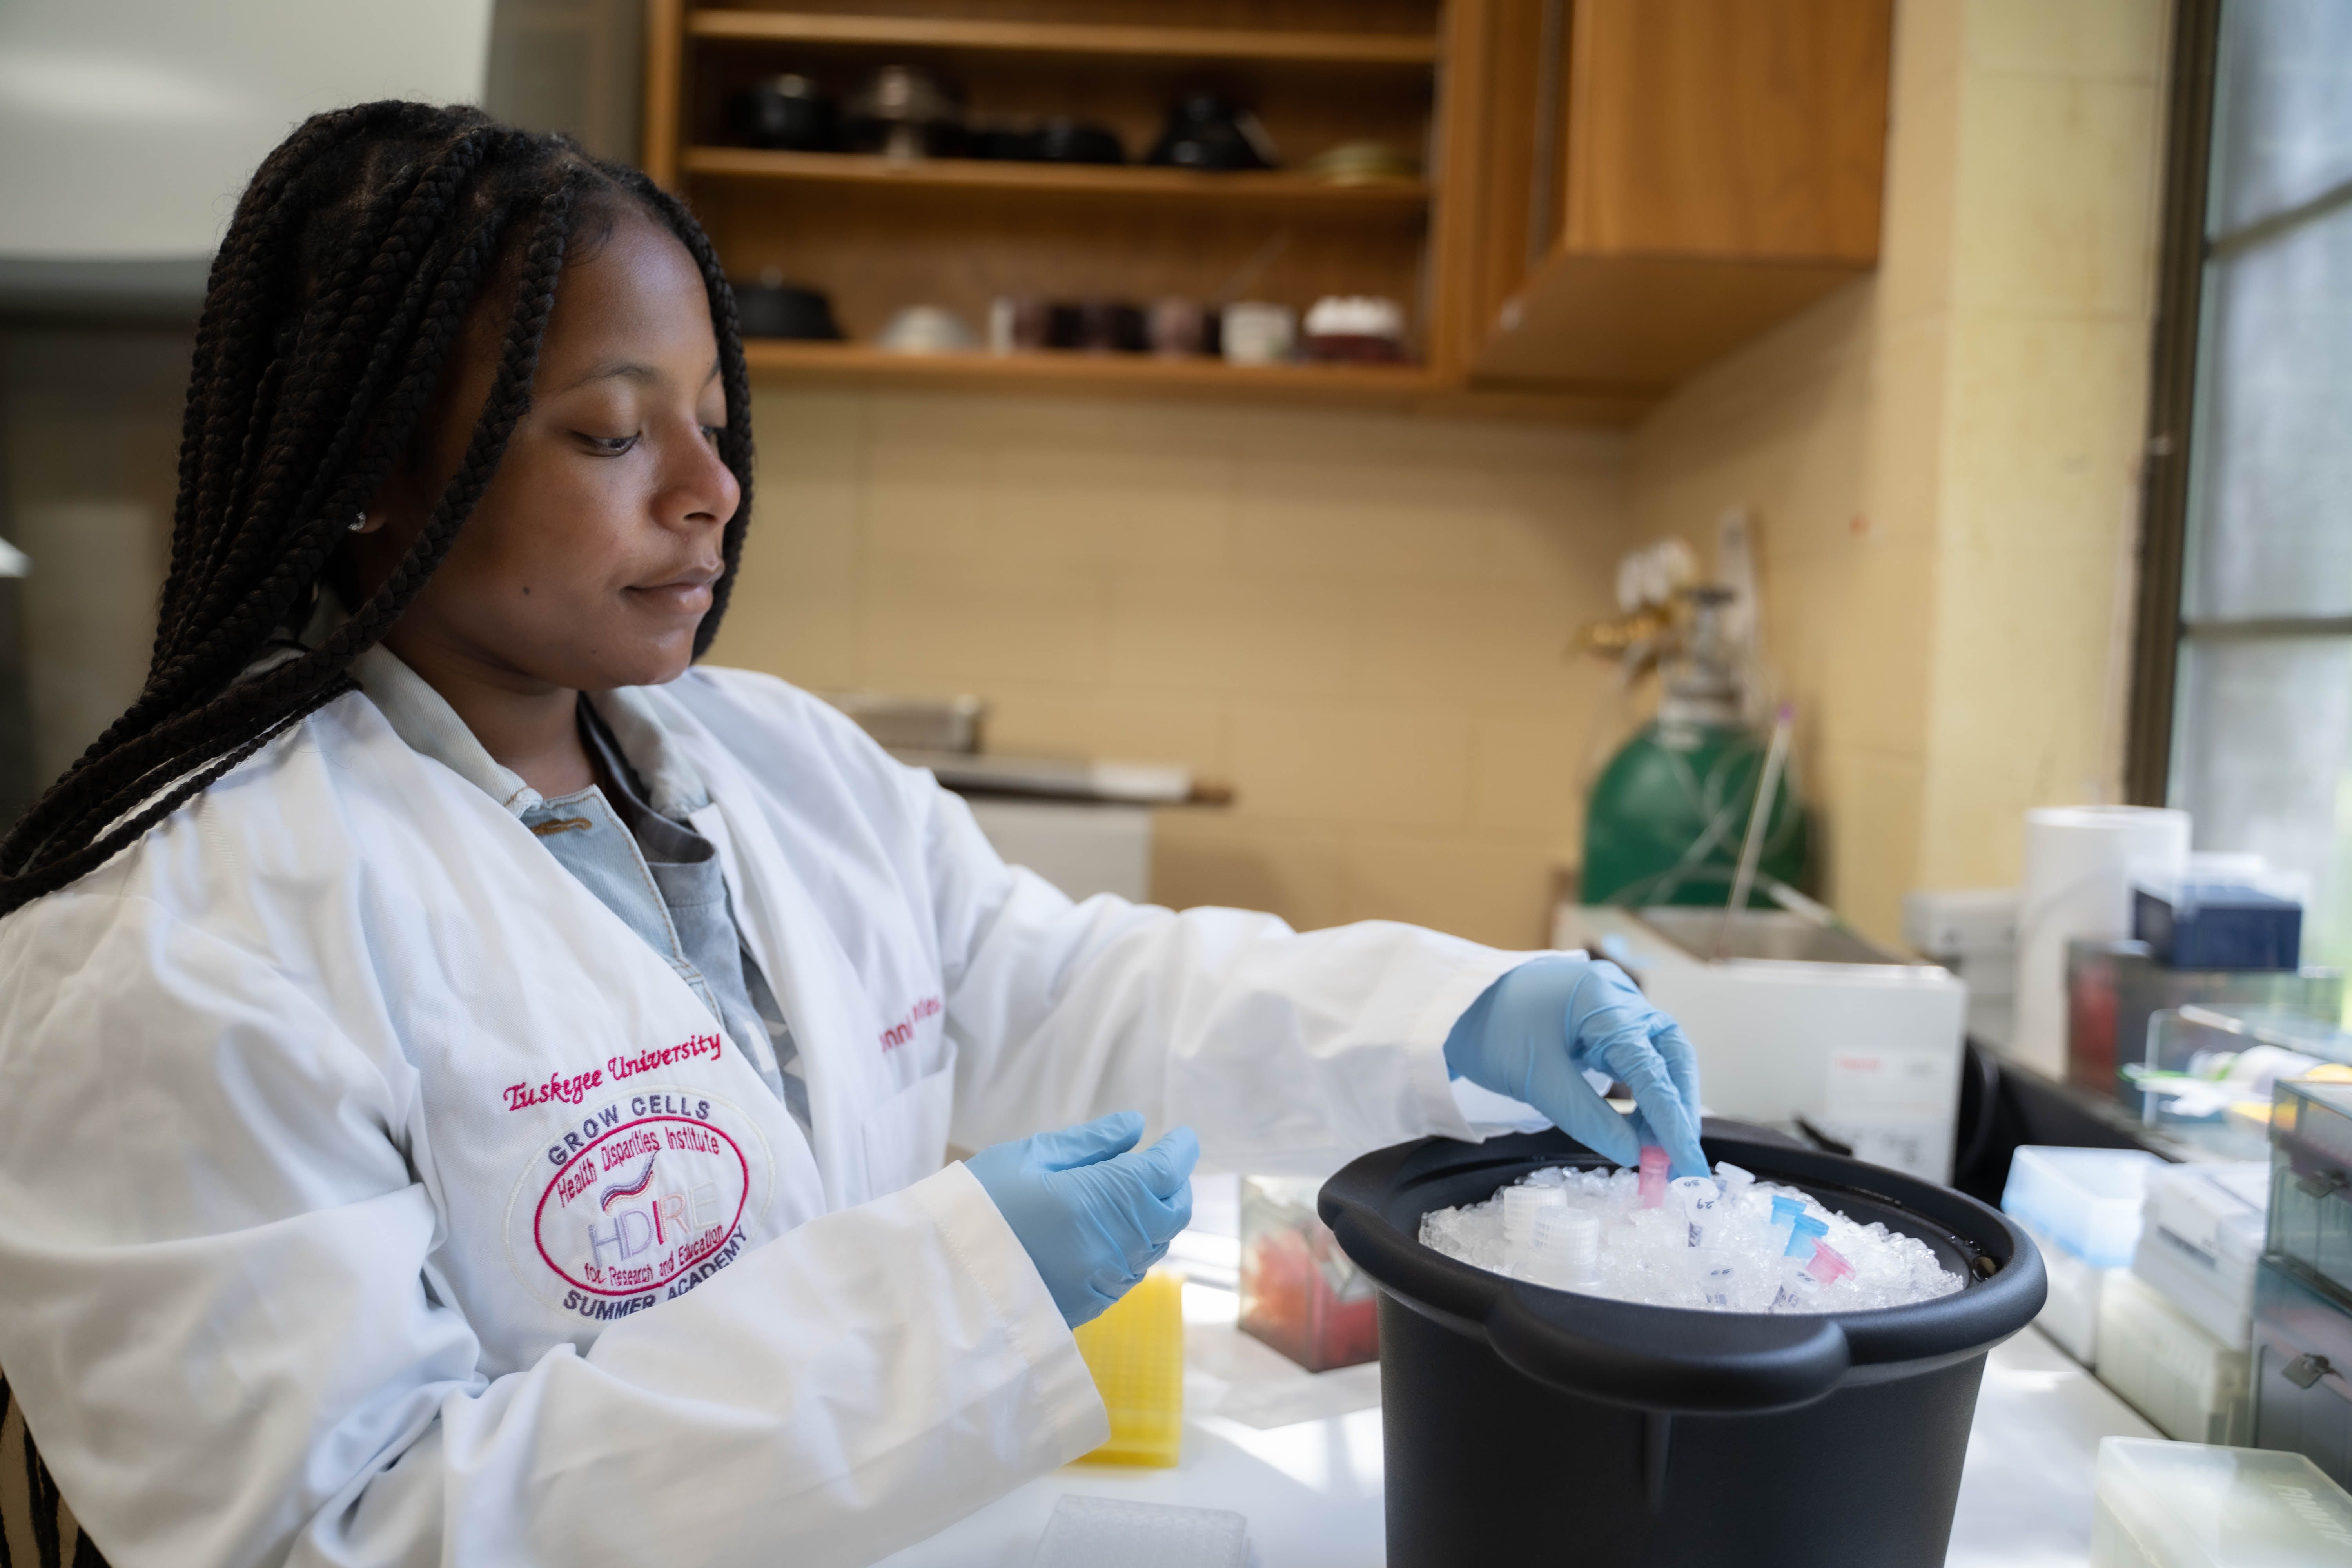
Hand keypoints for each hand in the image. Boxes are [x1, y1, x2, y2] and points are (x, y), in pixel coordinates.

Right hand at [967, 1111, 1198, 1326]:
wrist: (937, 1284)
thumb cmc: (974, 1207)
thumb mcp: (1026, 1158)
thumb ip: (1089, 1143)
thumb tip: (1136, 1127)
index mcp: (1096, 1201)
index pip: (1164, 1174)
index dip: (1180, 1152)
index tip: (1183, 1137)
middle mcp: (1111, 1247)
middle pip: (1172, 1213)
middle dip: (1174, 1185)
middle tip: (1161, 1164)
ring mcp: (1103, 1282)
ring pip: (1156, 1244)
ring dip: (1156, 1216)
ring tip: (1134, 1194)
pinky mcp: (1089, 1307)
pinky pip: (1131, 1271)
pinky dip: (1135, 1245)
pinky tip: (1111, 1230)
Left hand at [1443, 955, 1706, 1177]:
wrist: (1454, 1007)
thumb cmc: (1490, 1032)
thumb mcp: (1536, 1079)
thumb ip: (1587, 1117)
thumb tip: (1634, 1154)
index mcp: (1601, 1000)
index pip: (1651, 1067)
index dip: (1672, 1120)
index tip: (1686, 1163)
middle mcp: (1617, 996)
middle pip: (1670, 1055)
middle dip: (1679, 1109)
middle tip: (1679, 1161)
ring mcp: (1612, 1006)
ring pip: (1658, 1057)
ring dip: (1663, 1104)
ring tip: (1656, 1153)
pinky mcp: (1601, 1022)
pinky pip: (1636, 1058)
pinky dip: (1643, 1094)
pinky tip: (1638, 1127)